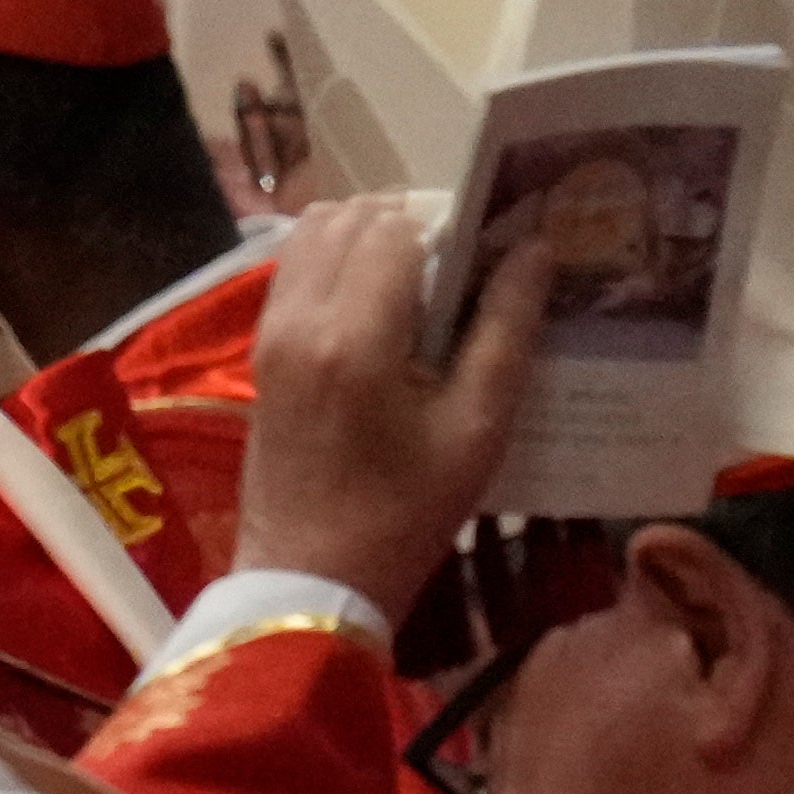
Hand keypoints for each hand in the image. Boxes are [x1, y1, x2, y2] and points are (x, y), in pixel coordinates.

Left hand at [237, 197, 544, 620]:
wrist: (310, 575)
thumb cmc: (406, 511)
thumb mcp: (477, 428)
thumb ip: (505, 329)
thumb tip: (534, 249)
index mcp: (354, 336)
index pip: (399, 228)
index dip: (451, 226)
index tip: (494, 251)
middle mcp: (300, 318)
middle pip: (354, 217)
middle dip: (413, 223)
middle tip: (465, 265)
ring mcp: (270, 330)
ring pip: (315, 232)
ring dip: (370, 234)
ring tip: (426, 281)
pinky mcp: (260, 348)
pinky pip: (295, 268)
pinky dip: (336, 259)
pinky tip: (382, 302)